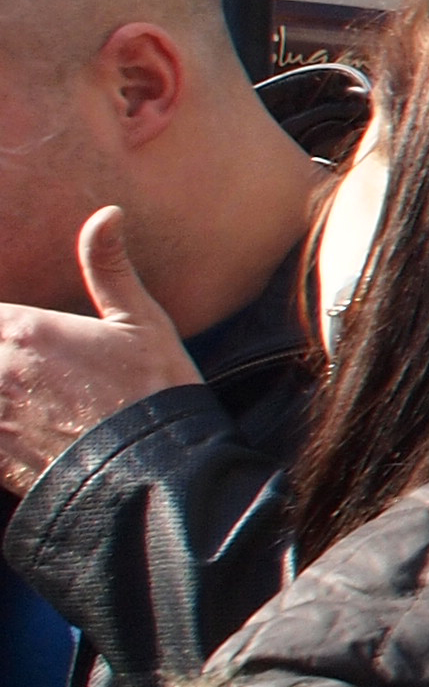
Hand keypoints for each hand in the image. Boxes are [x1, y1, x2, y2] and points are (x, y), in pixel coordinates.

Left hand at [0, 210, 198, 494]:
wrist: (155, 473)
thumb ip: (109, 268)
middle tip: (27, 369)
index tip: (11, 331)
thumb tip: (106, 213)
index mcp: (26, 330)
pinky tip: (15, 426)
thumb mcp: (143, 323)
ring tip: (17, 392)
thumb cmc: (155, 392)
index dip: (0, 323)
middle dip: (0, 349)